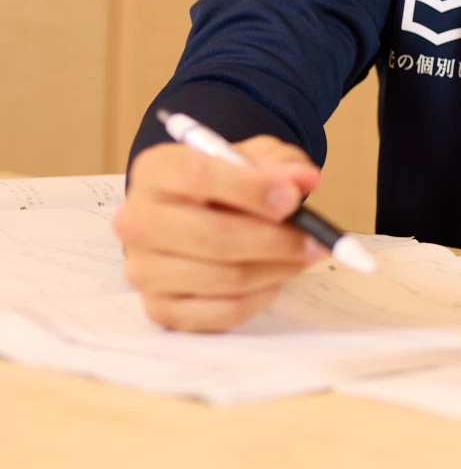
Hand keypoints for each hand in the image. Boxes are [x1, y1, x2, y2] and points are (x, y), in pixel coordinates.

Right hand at [113, 135, 324, 331]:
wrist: (206, 210)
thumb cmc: (231, 181)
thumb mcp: (257, 156)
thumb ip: (280, 163)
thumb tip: (303, 181)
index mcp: (155, 171)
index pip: (196, 177)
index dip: (251, 190)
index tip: (292, 199)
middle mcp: (137, 221)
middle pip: (210, 236)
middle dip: (274, 240)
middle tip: (315, 240)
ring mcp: (143, 269)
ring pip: (221, 278)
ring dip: (275, 269)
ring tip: (303, 255)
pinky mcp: (159, 308)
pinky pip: (220, 312)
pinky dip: (259, 297)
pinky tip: (274, 277)